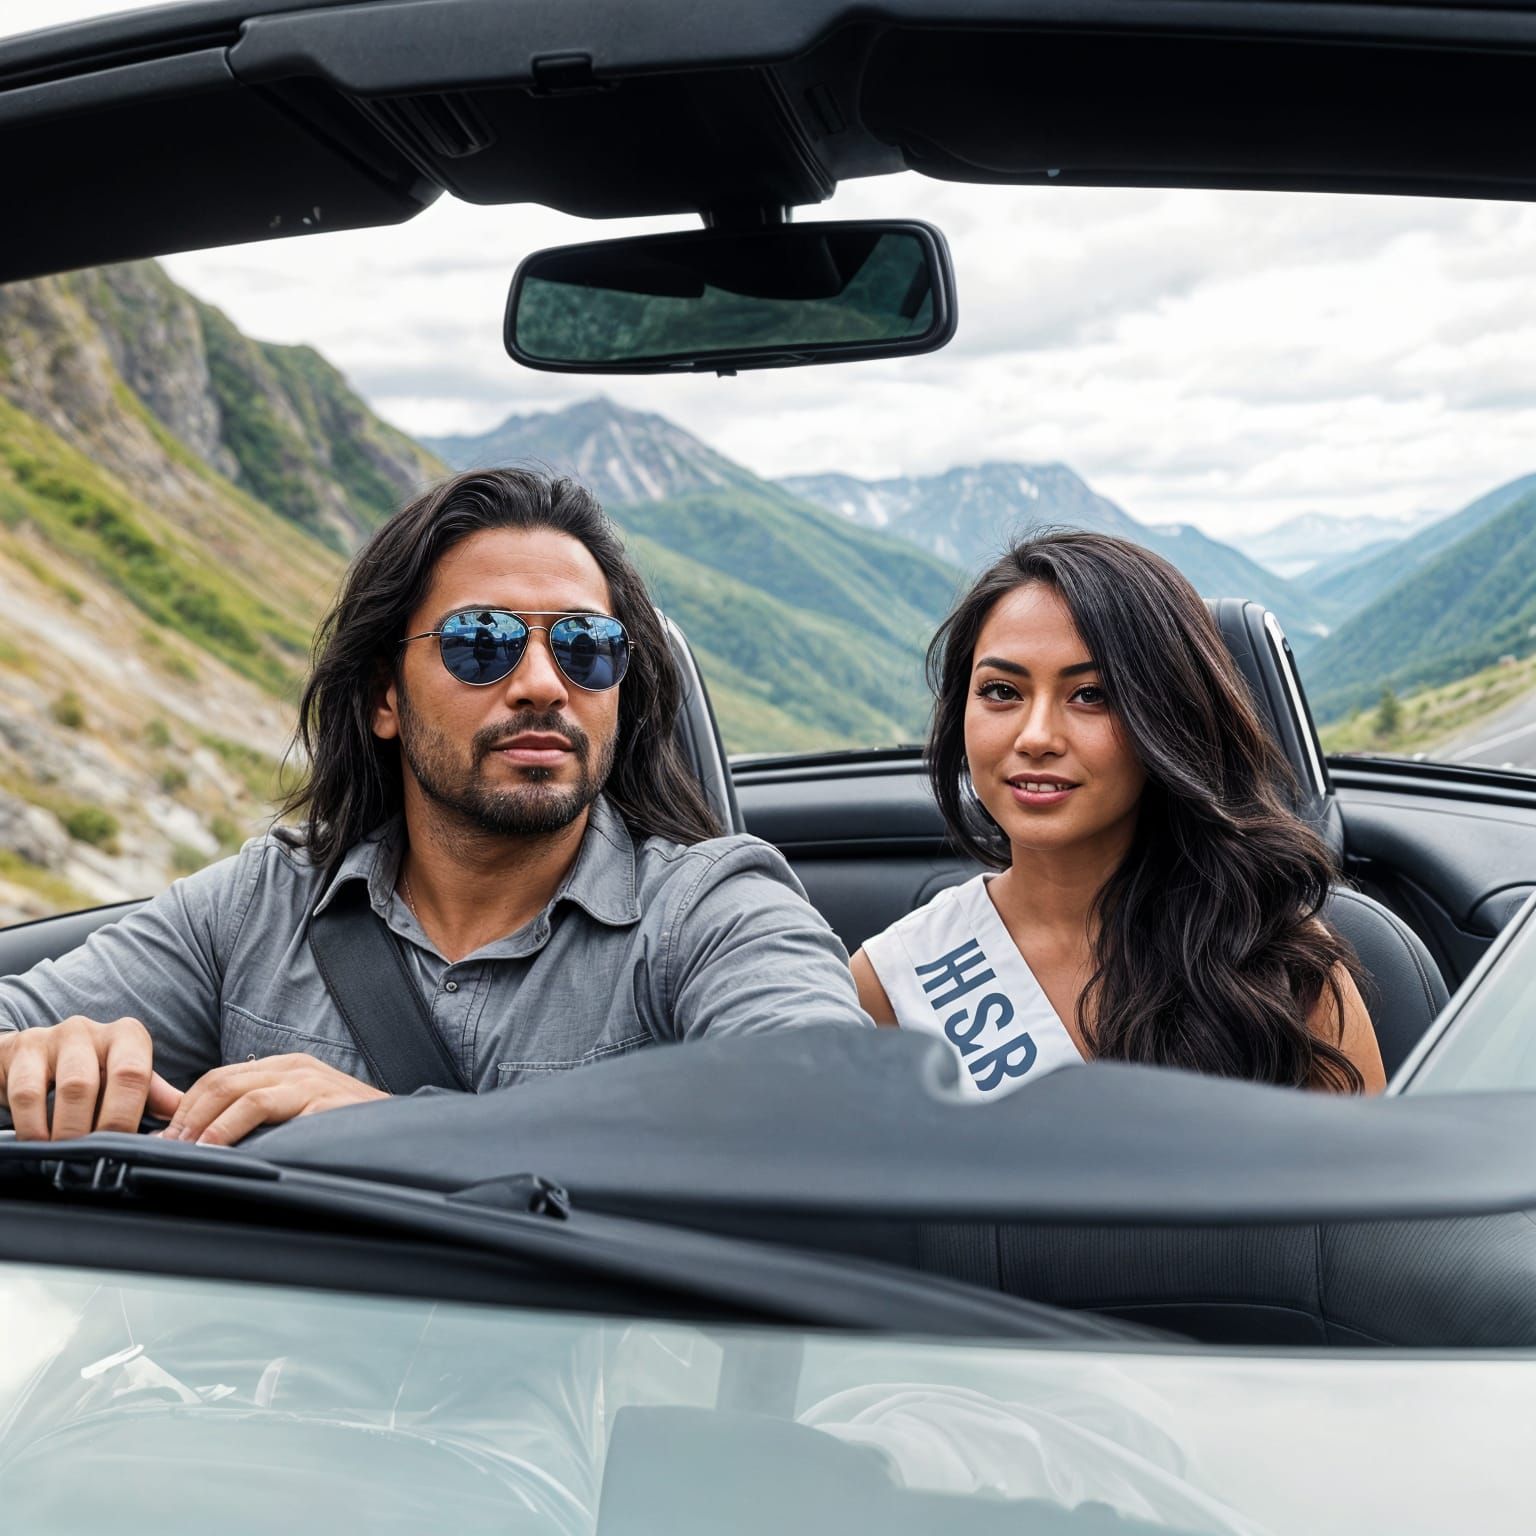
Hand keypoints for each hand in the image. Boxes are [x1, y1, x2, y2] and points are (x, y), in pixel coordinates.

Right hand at [0, 1016, 181, 1140]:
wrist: (28, 1057)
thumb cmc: (87, 1071)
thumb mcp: (119, 1078)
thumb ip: (152, 1095)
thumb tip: (184, 1119)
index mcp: (126, 1036)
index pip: (135, 1074)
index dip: (127, 1115)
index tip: (123, 1148)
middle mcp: (92, 1030)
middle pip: (98, 1083)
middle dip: (96, 1128)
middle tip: (93, 1158)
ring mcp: (53, 1037)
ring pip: (67, 1088)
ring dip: (66, 1130)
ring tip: (66, 1154)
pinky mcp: (20, 1050)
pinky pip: (25, 1093)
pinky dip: (32, 1125)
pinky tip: (38, 1142)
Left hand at [161, 1054, 386, 1145]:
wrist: (403, 1135)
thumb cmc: (349, 1133)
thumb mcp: (303, 1115)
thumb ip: (267, 1117)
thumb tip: (209, 1142)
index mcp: (287, 1067)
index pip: (220, 1077)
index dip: (186, 1107)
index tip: (166, 1138)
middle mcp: (295, 1068)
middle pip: (221, 1082)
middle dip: (185, 1116)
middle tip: (165, 1148)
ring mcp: (309, 1082)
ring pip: (237, 1092)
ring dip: (203, 1124)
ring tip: (185, 1150)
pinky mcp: (320, 1101)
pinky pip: (262, 1108)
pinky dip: (230, 1130)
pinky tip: (217, 1150)